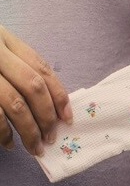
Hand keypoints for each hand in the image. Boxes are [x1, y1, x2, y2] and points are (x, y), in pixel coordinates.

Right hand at [0, 26, 71, 155]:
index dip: (58, 94)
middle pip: (32, 87)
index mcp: (4, 40)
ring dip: (28, 130)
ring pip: (13, 104)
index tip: (67, 117)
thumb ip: (17, 66)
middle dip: (46, 115)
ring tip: (34, 146)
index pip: (41, 69)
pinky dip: (2, 133)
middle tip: (51, 137)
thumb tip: (49, 102)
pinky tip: (7, 143)